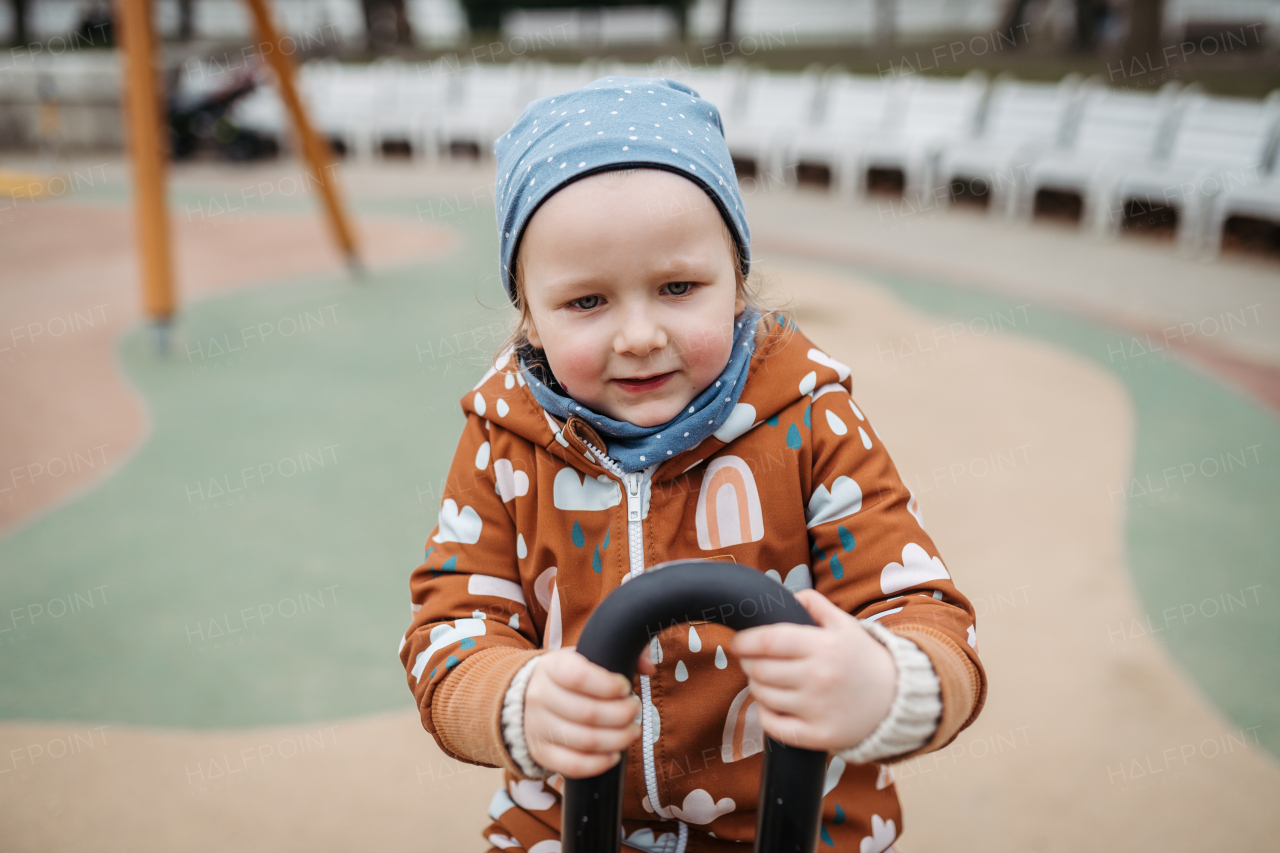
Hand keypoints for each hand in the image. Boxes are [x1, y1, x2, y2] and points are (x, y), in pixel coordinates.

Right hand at [524, 645, 655, 777]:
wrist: (528, 696)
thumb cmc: (568, 676)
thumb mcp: (585, 657)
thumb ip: (617, 653)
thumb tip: (649, 667)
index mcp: (552, 667)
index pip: (578, 677)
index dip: (608, 685)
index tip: (626, 687)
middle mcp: (540, 696)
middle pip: (587, 712)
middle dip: (621, 714)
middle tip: (635, 710)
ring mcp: (537, 727)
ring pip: (583, 741)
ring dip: (617, 739)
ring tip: (632, 731)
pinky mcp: (541, 752)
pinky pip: (571, 766)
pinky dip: (598, 764)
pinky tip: (615, 755)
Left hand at [730, 589, 896, 752]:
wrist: (898, 699)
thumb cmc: (864, 659)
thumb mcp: (845, 624)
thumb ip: (814, 604)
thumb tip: (785, 596)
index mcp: (824, 646)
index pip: (769, 641)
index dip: (745, 641)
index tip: (738, 642)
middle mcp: (819, 677)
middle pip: (761, 670)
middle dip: (748, 663)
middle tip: (752, 661)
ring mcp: (818, 709)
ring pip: (763, 696)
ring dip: (756, 686)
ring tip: (766, 680)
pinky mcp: (819, 736)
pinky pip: (774, 727)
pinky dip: (764, 714)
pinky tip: (772, 705)